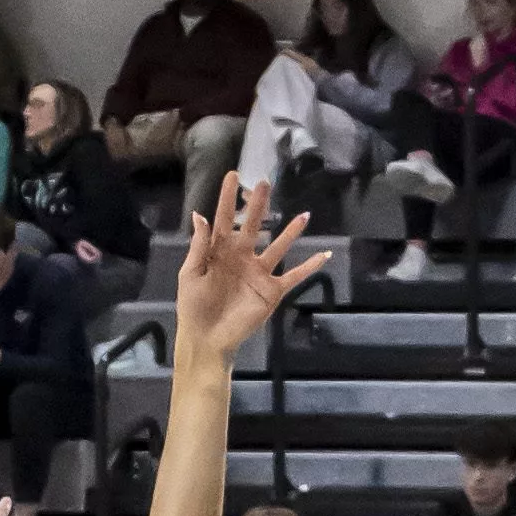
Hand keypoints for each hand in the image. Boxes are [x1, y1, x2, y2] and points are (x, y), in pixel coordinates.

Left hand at [168, 172, 338, 365]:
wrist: (207, 339)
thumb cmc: (194, 307)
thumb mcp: (191, 275)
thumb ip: (199, 247)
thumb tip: (199, 215)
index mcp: (219, 252)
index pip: (223, 220)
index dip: (227, 198)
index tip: (232, 175)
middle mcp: (242, 257)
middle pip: (252, 226)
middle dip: (257, 205)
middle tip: (264, 182)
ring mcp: (259, 273)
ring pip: (278, 247)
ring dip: (290, 231)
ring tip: (304, 214)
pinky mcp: (271, 291)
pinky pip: (294, 276)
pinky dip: (309, 266)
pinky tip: (324, 255)